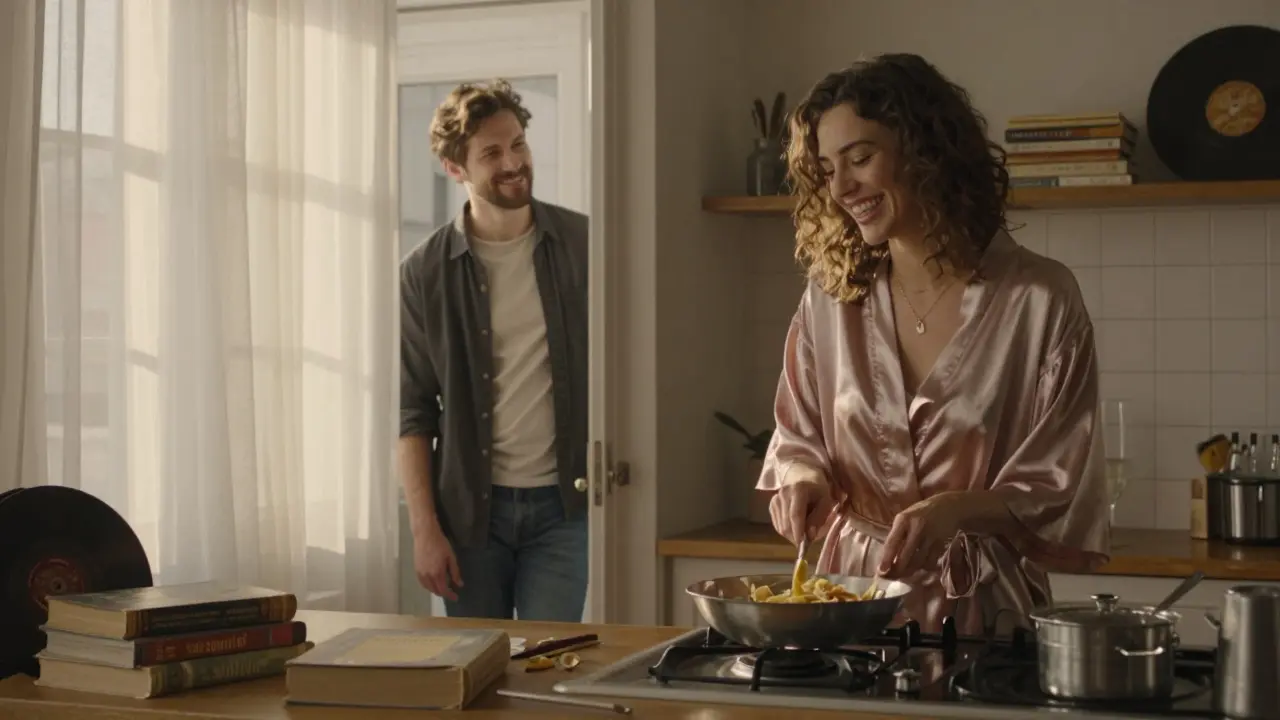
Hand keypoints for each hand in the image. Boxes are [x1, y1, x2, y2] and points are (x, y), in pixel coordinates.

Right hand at [413, 526, 463, 600]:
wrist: (425, 535)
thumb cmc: (440, 544)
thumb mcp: (451, 557)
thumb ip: (455, 572)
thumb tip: (459, 584)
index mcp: (437, 573)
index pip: (443, 590)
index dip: (450, 596)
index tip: (456, 598)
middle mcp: (427, 576)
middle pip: (435, 590)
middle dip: (443, 593)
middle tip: (451, 592)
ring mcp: (420, 573)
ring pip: (428, 588)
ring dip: (435, 590)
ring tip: (443, 588)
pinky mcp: (416, 569)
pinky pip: (422, 583)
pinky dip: (428, 586)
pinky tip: (433, 583)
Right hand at [769, 477, 832, 545]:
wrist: (802, 475)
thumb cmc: (818, 489)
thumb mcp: (826, 501)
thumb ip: (819, 518)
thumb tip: (810, 536)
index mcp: (798, 490)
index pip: (795, 514)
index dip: (798, 531)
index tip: (802, 545)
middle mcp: (783, 494)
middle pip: (786, 523)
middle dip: (796, 536)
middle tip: (808, 540)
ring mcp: (775, 499)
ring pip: (781, 527)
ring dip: (792, 534)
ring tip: (804, 530)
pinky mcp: (772, 505)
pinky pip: (778, 525)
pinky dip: (787, 530)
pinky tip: (795, 525)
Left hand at [878, 490, 1008, 577]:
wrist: (949, 507)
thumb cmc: (920, 514)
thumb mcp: (905, 518)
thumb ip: (896, 536)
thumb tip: (885, 560)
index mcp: (903, 519)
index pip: (892, 542)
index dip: (886, 559)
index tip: (881, 572)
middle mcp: (917, 527)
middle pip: (906, 556)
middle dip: (897, 570)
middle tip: (891, 577)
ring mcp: (931, 536)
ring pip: (918, 562)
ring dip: (910, 571)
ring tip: (904, 572)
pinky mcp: (941, 543)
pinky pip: (930, 561)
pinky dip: (923, 567)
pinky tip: (919, 564)